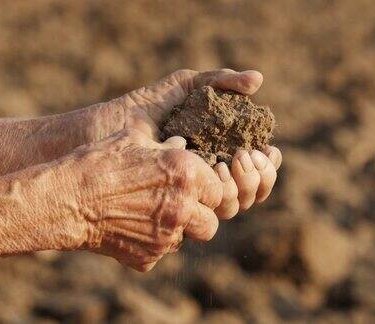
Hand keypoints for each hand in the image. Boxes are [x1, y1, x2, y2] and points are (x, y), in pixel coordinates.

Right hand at [53, 128, 243, 270]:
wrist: (67, 199)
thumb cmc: (98, 162)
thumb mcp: (133, 140)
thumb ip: (164, 145)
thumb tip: (179, 144)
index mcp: (187, 174)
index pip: (219, 189)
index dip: (207, 187)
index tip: (194, 185)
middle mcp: (183, 207)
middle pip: (212, 221)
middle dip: (200, 215)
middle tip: (181, 205)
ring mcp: (166, 237)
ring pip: (188, 239)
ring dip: (179, 229)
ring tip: (155, 215)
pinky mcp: (148, 258)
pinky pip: (161, 252)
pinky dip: (151, 243)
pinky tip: (131, 226)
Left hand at [84, 69, 281, 216]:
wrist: (105, 131)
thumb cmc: (142, 109)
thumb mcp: (183, 87)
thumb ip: (220, 80)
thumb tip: (259, 79)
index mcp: (219, 152)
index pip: (258, 167)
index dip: (268, 163)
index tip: (265, 149)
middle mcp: (209, 177)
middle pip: (253, 192)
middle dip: (259, 177)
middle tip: (244, 157)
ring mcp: (192, 195)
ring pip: (234, 205)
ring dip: (241, 187)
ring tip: (227, 163)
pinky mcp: (175, 207)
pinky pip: (206, 216)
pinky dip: (218, 197)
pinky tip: (209, 174)